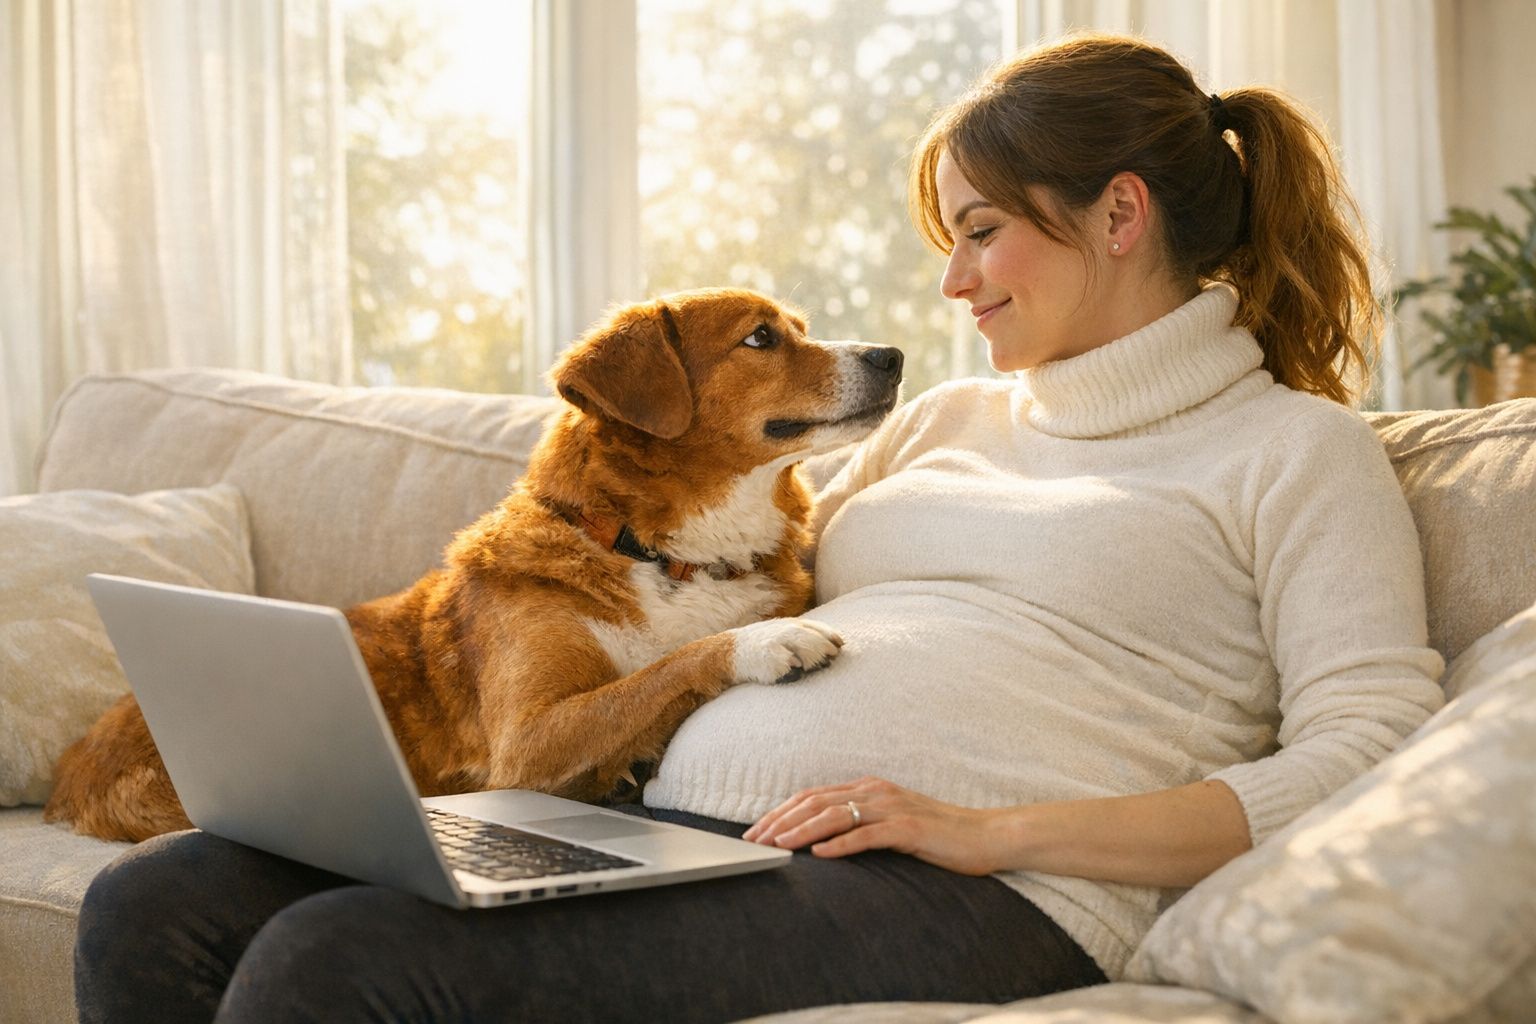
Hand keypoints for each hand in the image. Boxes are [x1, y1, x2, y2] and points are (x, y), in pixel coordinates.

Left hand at [742, 776, 1010, 875]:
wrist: (986, 836)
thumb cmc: (939, 836)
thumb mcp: (892, 826)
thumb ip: (861, 825)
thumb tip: (821, 840)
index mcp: (869, 789)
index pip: (813, 796)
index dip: (782, 812)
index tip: (756, 831)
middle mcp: (876, 792)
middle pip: (817, 802)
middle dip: (781, 820)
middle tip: (754, 840)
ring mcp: (893, 808)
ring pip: (836, 815)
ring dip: (802, 831)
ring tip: (777, 845)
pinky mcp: (910, 829)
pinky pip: (869, 836)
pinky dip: (841, 844)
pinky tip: (820, 855)